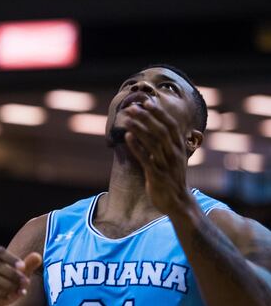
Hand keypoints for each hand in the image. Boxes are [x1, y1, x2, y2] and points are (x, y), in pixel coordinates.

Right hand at [0, 247, 41, 305]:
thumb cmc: (5, 285)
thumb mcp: (18, 276)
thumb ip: (27, 266)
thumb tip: (38, 256)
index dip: (11, 259)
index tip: (23, 267)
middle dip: (12, 273)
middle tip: (26, 282)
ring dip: (9, 284)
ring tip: (20, 291)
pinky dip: (1, 294)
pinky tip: (11, 298)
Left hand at [123, 99, 192, 213]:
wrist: (178, 202)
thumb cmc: (173, 177)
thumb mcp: (174, 158)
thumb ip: (167, 143)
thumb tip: (157, 127)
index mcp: (180, 147)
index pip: (171, 125)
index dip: (159, 113)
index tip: (147, 102)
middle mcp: (175, 153)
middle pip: (160, 130)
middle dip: (146, 117)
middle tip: (131, 108)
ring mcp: (166, 164)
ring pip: (153, 142)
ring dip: (139, 129)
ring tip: (126, 119)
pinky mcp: (157, 175)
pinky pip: (146, 159)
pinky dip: (137, 147)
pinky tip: (127, 137)